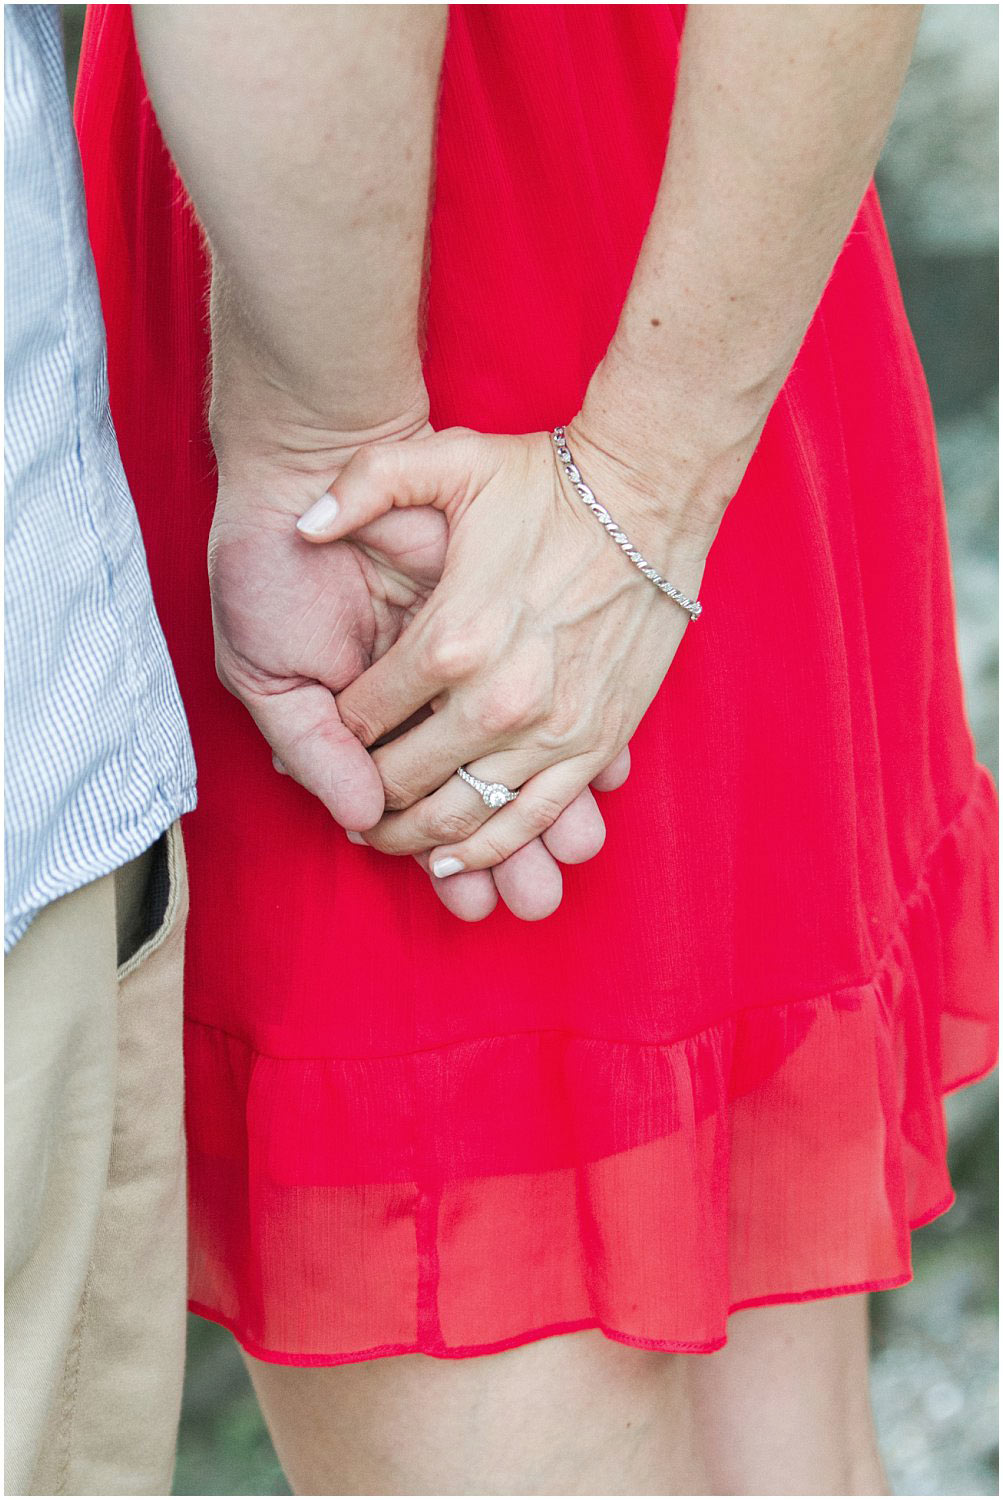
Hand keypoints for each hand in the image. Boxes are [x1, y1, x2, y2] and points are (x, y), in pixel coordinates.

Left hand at [209, 416, 630, 919]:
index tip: (324, 734)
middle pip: (400, 780)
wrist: (650, 498)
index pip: (359, 719)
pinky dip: (484, 850)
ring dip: (411, 838)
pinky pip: (526, 821)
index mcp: (448, 641)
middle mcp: (494, 701)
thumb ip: (363, 484)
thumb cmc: (547, 482)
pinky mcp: (591, 746)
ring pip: (458, 819)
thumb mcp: (448, 462)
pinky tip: (449, 861)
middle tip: (345, 797)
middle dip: (362, 796)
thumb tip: (300, 524)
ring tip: (385, 835)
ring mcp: (548, 733)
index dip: (330, 734)